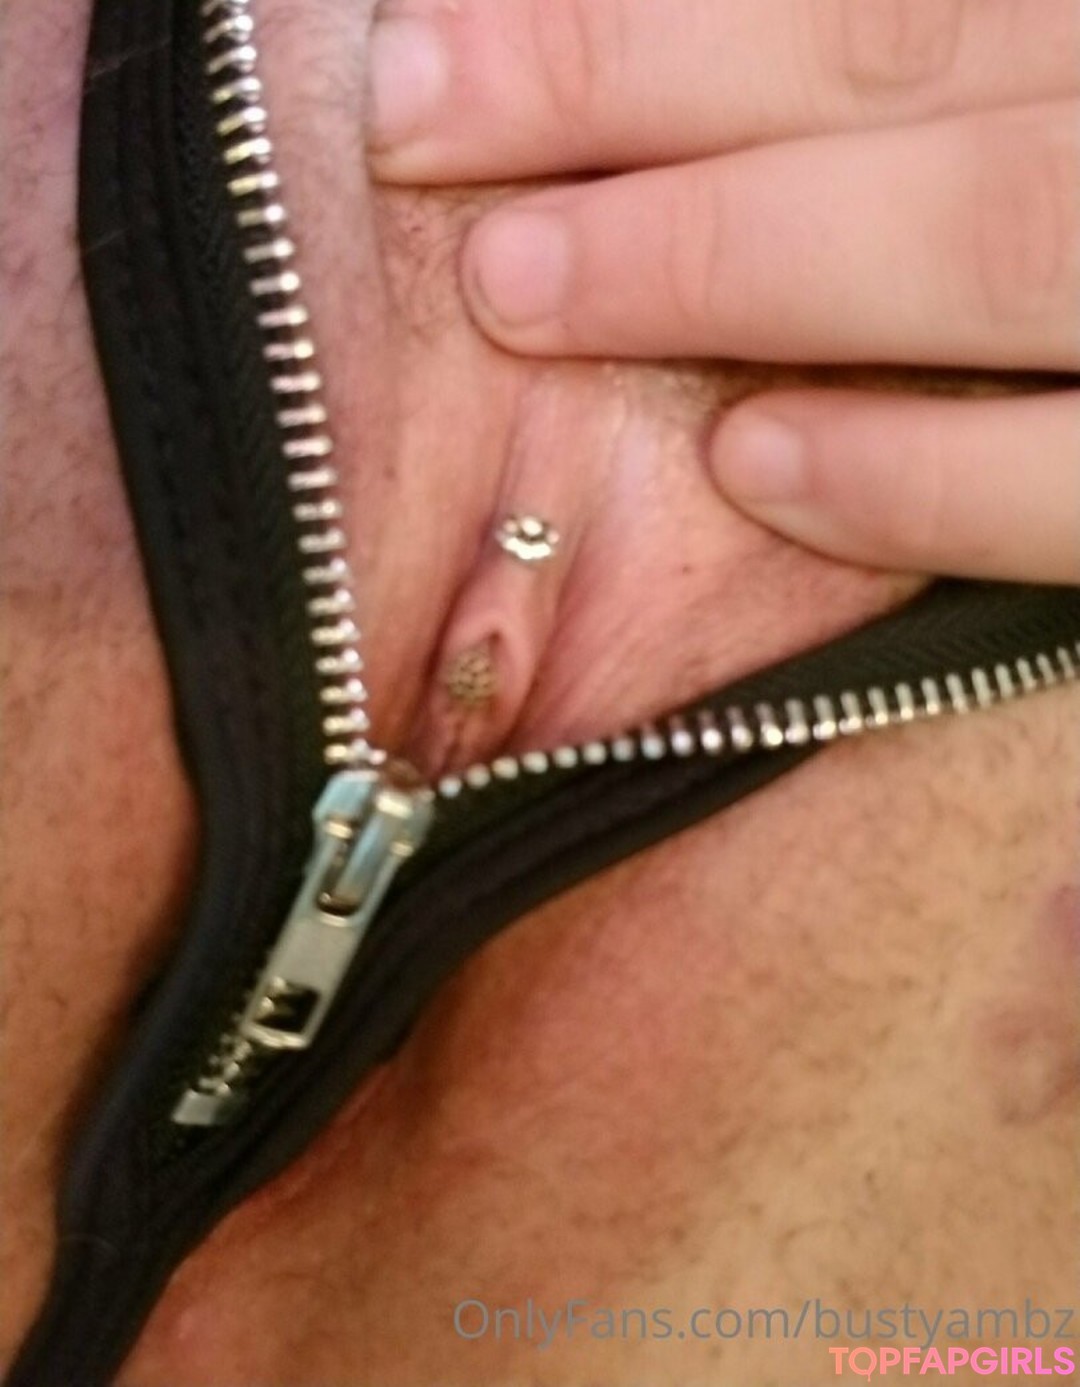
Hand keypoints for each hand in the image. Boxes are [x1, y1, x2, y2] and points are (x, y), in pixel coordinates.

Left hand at [367, 0, 1079, 583]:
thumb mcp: (1026, 109)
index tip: (447, 29)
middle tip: (413, 112)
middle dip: (636, 72)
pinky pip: (1078, 484)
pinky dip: (917, 473)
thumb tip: (702, 95)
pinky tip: (744, 467)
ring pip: (998, 230)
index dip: (643, 6)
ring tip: (517, 290)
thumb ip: (921, 82)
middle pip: (906, 43)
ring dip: (734, 255)